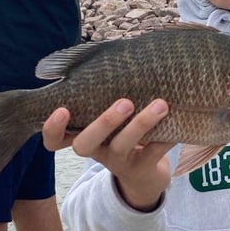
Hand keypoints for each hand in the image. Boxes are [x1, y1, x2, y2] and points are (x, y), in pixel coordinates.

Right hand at [43, 99, 172, 210]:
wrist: (144, 176)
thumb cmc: (120, 133)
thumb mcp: (106, 119)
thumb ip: (101, 95)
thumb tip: (109, 54)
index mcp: (81, 135)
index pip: (54, 139)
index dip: (52, 128)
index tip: (62, 109)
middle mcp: (96, 150)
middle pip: (85, 144)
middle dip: (103, 122)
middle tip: (125, 102)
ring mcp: (118, 162)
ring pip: (122, 145)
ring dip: (140, 124)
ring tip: (160, 104)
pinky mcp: (141, 168)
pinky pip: (153, 152)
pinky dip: (165, 136)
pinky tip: (176, 120)